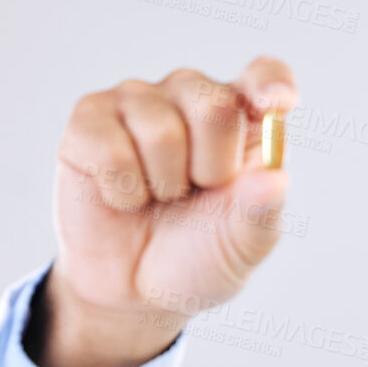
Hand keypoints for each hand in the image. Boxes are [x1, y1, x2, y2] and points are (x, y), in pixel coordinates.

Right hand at [29, 56, 297, 366]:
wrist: (137, 290)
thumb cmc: (199, 256)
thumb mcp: (243, 246)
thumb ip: (261, 213)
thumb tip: (276, 180)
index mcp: (245, 119)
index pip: (266, 76)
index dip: (270, 82)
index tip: (276, 103)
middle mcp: (193, 96)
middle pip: (213, 104)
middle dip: (210, 168)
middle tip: (196, 192)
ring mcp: (139, 100)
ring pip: (160, 130)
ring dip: (163, 184)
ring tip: (158, 196)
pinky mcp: (90, 117)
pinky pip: (110, 147)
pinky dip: (121, 189)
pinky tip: (123, 196)